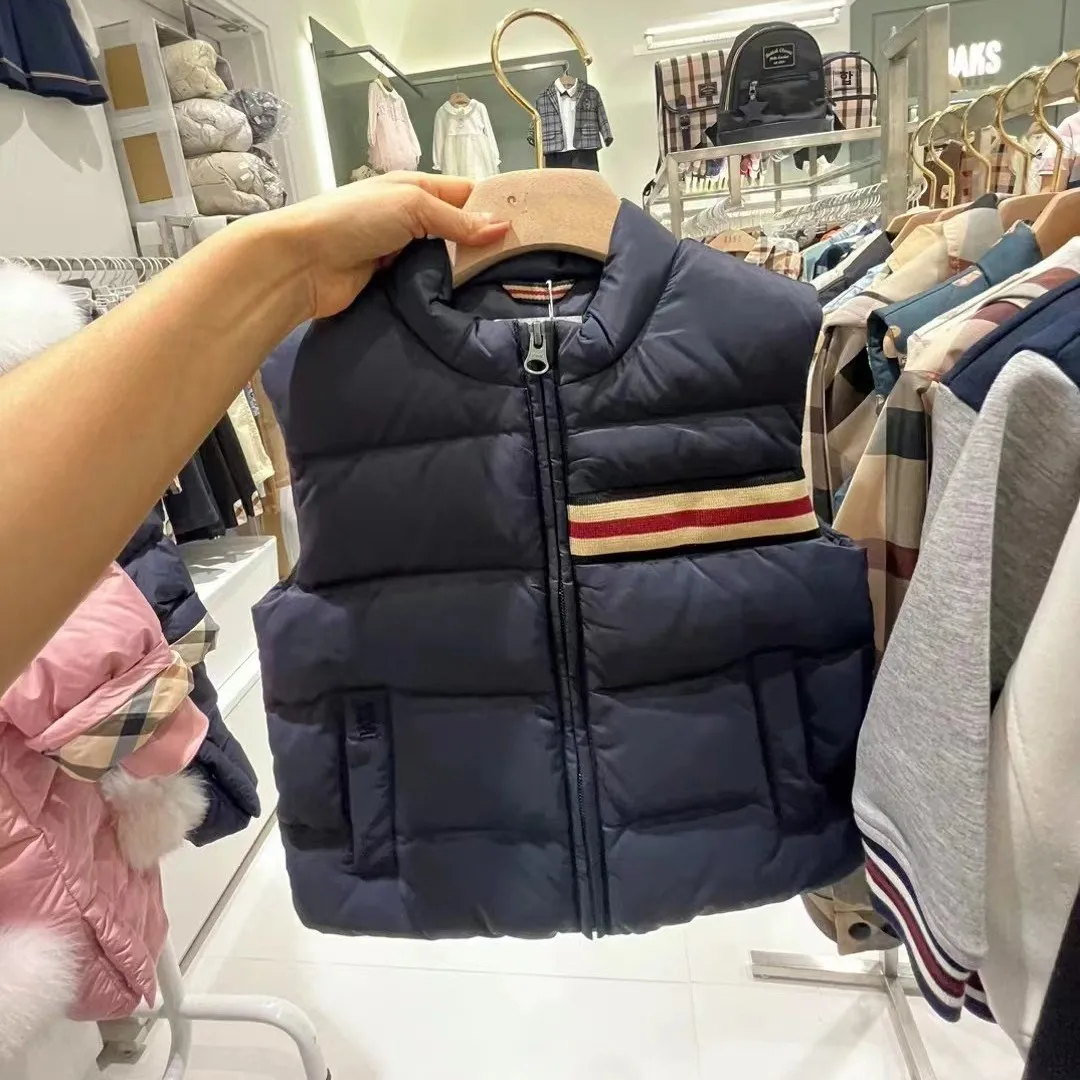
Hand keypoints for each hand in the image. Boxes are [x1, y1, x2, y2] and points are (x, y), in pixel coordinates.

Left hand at [264, 172, 508, 319]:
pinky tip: (468, 305)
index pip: (465, 194)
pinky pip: (427, 287)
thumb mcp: (411, 206)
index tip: (527, 229)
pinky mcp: (393, 285)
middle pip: (458, 231)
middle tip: (524, 267)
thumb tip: (503, 227)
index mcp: (415, 189)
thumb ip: (457, 220)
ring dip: (465, 274)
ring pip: (445, 262)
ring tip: (505, 289)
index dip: (494, 207)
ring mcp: (401, 254)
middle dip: (485, 245)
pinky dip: (444, 293)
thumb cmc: (353, 220)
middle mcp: (409, 219)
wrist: (302, 264)